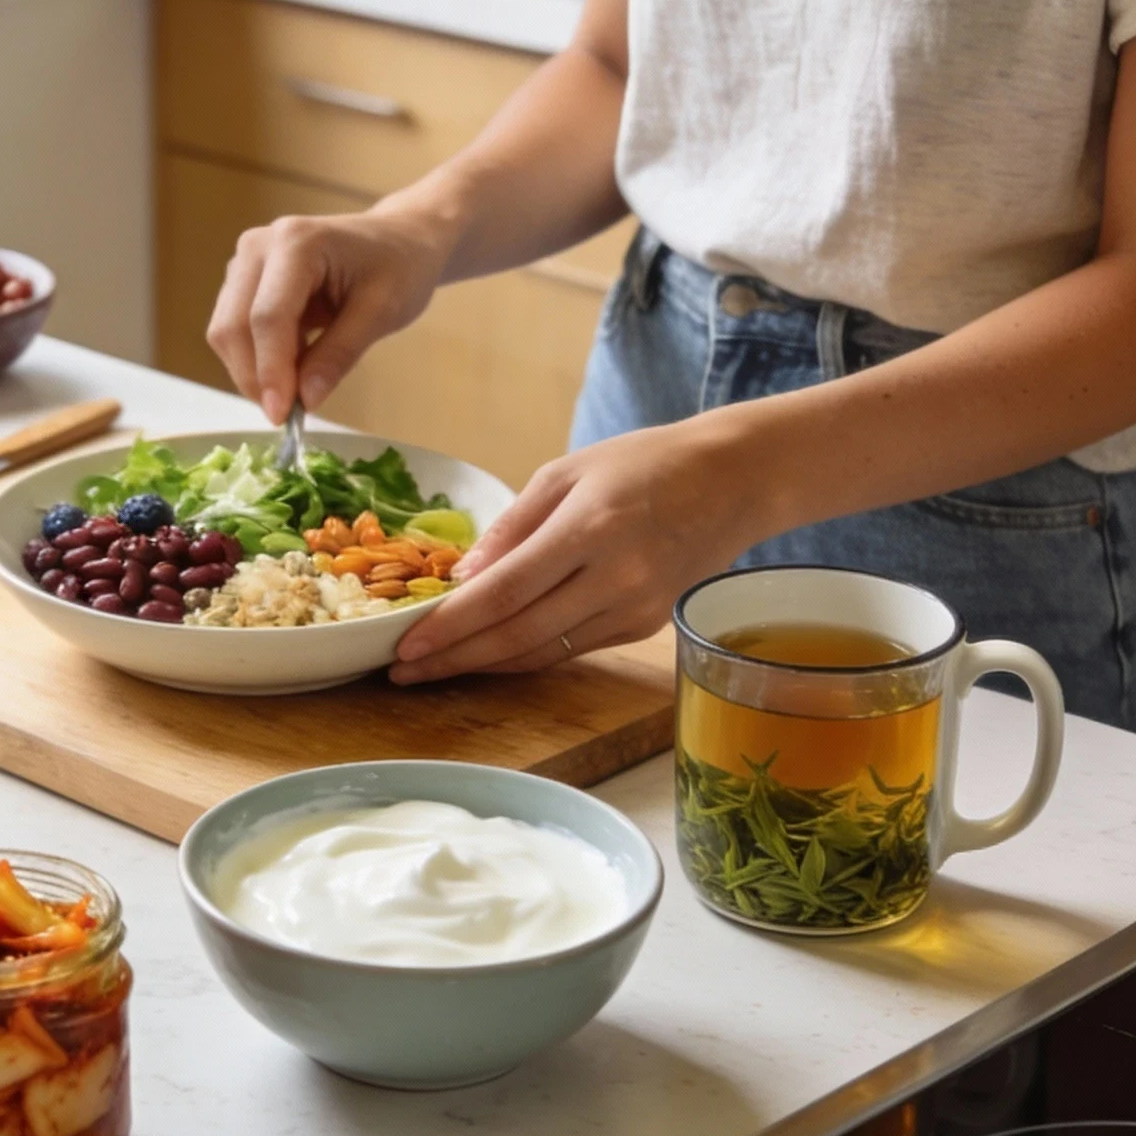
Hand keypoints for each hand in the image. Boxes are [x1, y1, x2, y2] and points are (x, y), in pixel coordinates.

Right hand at [207, 208, 448, 421]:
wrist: (398, 239)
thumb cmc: (398, 268)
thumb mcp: (381, 312)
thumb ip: (340, 354)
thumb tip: (306, 400)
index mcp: (296, 242)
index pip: (268, 316)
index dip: (271, 370)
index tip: (283, 415)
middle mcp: (258, 246)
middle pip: (234, 325)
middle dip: (254, 376)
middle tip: (287, 414)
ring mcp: (245, 261)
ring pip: (226, 330)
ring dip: (252, 371)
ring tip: (294, 391)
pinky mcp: (243, 281)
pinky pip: (235, 329)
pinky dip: (256, 359)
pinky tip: (291, 369)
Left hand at [390, 417, 764, 682]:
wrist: (733, 482)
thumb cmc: (643, 464)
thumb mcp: (565, 473)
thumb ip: (511, 528)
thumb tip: (461, 579)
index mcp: (590, 530)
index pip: (504, 592)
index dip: (451, 625)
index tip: (404, 645)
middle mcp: (614, 580)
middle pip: (518, 634)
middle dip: (454, 659)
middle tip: (402, 671)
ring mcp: (633, 611)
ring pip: (542, 652)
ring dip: (482, 666)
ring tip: (432, 670)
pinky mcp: (643, 628)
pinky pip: (569, 650)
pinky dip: (522, 657)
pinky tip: (485, 657)